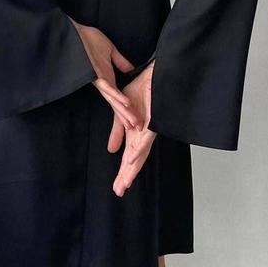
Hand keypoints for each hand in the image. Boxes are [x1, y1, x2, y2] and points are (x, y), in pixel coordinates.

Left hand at [68, 18, 140, 129]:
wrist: (72, 33)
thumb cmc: (88, 40)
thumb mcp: (110, 50)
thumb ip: (121, 61)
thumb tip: (132, 70)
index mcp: (107, 78)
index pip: (118, 97)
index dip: (126, 109)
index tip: (136, 120)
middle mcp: (102, 82)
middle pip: (116, 103)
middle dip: (126, 116)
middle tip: (138, 128)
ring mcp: (98, 79)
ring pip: (112, 98)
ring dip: (123, 110)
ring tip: (133, 121)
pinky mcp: (95, 74)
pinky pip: (107, 87)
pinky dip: (117, 95)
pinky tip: (125, 102)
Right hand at [108, 62, 156, 196]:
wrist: (156, 75)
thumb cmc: (142, 90)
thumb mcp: (122, 113)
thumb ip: (117, 132)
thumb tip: (112, 150)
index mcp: (136, 133)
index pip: (129, 158)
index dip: (123, 173)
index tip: (117, 189)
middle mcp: (144, 134)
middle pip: (135, 160)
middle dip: (126, 175)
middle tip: (119, 191)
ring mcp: (150, 128)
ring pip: (141, 152)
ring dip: (133, 166)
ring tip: (126, 180)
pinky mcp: (154, 119)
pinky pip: (146, 136)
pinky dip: (139, 147)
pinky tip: (132, 157)